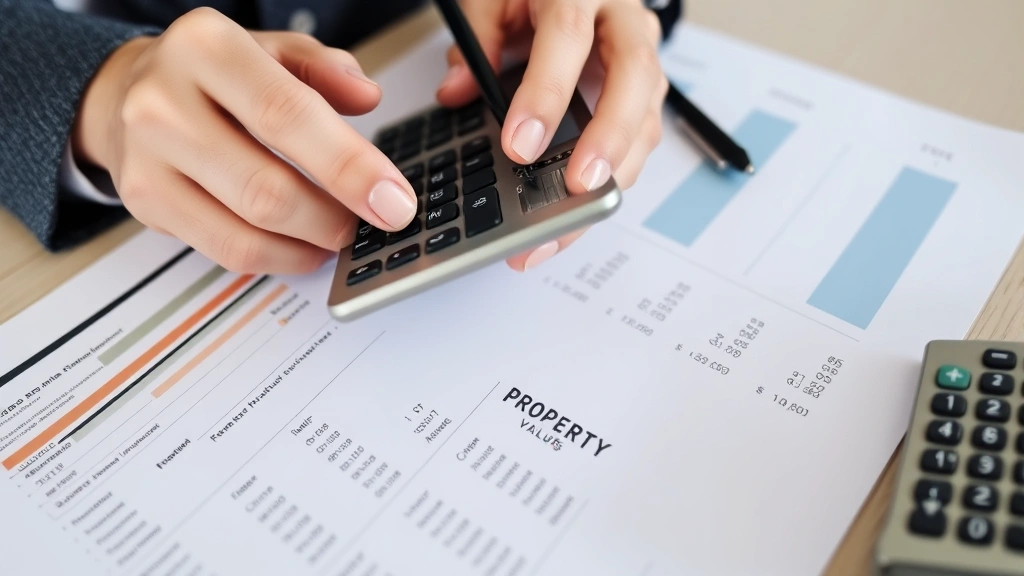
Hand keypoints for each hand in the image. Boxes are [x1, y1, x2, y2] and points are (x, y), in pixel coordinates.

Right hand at [72, 8, 417, 274]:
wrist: (126, 93)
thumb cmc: (213, 76)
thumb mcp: (272, 49)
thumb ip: (324, 68)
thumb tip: (367, 97)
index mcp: (206, 47)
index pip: (287, 115)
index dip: (349, 166)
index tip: (394, 200)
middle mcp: (164, 101)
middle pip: (266, 187)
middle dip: (335, 218)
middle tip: (374, 222)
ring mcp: (148, 158)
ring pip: (247, 230)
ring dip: (310, 243)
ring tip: (339, 233)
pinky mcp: (146, 204)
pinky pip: (226, 251)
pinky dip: (279, 258)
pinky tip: (304, 246)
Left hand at [436, 0, 667, 270]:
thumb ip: (476, 39)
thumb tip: (457, 92)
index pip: (569, 38)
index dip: (547, 94)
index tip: (520, 146)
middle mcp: (625, 20)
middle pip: (634, 79)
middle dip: (607, 139)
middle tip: (578, 187)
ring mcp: (642, 56)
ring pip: (646, 117)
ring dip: (614, 174)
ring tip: (568, 222)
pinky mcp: (644, 92)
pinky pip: (639, 137)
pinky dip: (611, 178)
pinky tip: (577, 211)